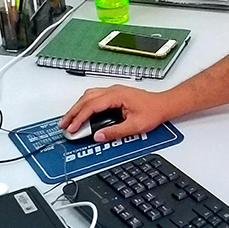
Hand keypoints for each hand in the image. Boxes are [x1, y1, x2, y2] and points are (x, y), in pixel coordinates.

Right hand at [60, 85, 175, 141]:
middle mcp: (113, 91)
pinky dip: (85, 104)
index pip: (91, 106)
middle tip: (64, 125)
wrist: (164, 104)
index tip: (72, 128)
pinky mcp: (115, 94)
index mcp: (116, 96)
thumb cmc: (153, 111)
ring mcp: (113, 91)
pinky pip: (94, 96)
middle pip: (86, 99)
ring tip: (70, 120)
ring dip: (77, 107)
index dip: (79, 118)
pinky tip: (82, 112)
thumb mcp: (134, 126)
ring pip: (88, 96)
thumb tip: (98, 136)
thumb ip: (115, 132)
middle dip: (73, 112)